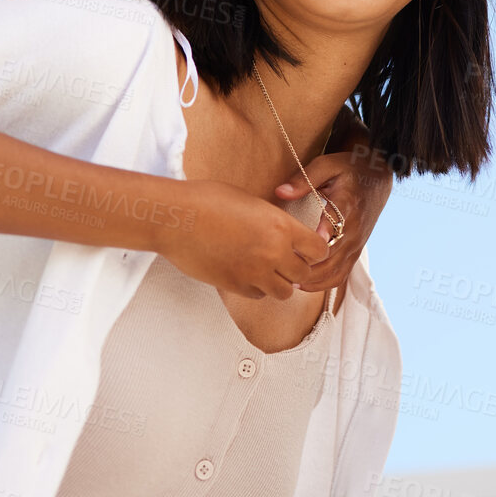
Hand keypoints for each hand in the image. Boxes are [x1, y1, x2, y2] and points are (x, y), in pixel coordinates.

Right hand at [163, 180, 331, 299]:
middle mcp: (273, 252)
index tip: (305, 248)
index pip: (318, 249)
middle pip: (304, 274)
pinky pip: (259, 295)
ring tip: (268, 270)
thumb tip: (283, 234)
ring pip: (285, 292)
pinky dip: (258, 288)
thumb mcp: (252, 202)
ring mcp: (254, 273)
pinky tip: (247, 274)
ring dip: (280, 282)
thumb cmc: (208, 201)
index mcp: (281, 226)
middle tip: (286, 261)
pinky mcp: (235, 286)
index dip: (314, 250)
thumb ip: (273, 221)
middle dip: (298, 269)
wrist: (177, 218)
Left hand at [276, 142, 393, 293]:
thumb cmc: (349, 170)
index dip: (324, 233)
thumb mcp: (327, 165)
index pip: (337, 223)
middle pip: (332, 256)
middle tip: (281, 268)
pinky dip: (323, 283)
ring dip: (313, 279)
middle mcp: (354, 229)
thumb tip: (280, 192)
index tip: (310, 243)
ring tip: (288, 280)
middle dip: (308, 265)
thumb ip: (304, 179)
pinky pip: (341, 274)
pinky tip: (304, 284)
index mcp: (348, 204)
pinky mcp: (355, 251)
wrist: (377, 178)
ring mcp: (356, 243)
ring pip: (336, 270)